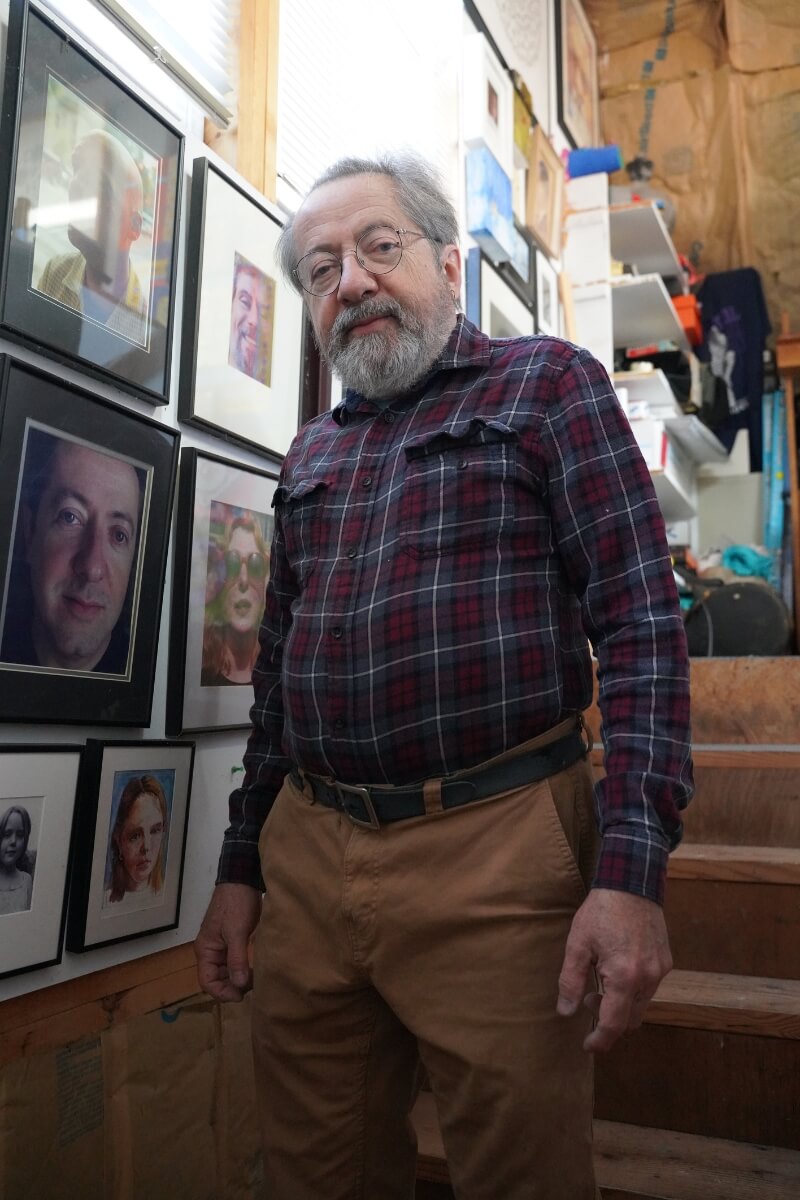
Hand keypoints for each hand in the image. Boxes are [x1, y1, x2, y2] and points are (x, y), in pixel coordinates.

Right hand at [194, 882, 262, 1002]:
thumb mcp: (237, 932)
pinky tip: (255, 970)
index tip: (241, 995)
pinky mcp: (233, 941)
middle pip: (216, 979)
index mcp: (205, 949)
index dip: (222, 992)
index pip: (207, 981)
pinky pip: (234, 962)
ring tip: (256, 979)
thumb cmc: (236, 903)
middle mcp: (210, 950)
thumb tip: (239, 985)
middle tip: (253, 987)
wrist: (242, 880)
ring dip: (238, 979)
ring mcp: (221, 946)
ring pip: (226, 972)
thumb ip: (237, 959)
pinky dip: (243, 968)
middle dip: (232, 986)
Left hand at [556, 888, 671, 1052]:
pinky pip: (649, 988)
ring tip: (600, 981)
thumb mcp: (578, 944)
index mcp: (624, 977)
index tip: (588, 1046)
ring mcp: (660, 970)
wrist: (632, 882)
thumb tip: (566, 1011)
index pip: (614, 1024)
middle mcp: (648, 979)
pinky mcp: (665, 961)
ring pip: (641, 1005)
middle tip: (588, 999)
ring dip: (621, 1004)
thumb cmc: (602, 911)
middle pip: (631, 1020)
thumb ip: (571, 981)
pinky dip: (633, 990)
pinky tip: (617, 970)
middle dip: (609, 1019)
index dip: (600, 1040)